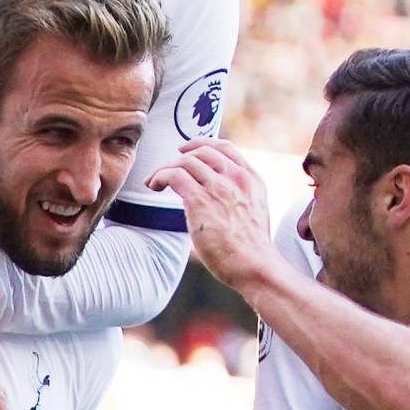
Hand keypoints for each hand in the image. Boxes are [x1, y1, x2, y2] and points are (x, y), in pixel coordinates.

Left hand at [146, 139, 277, 288]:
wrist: (255, 265)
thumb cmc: (252, 249)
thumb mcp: (254, 213)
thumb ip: (238, 198)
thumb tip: (215, 200)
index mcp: (251, 179)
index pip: (225, 148)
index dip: (202, 144)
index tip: (186, 149)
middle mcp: (236, 177)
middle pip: (202, 151)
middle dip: (180, 157)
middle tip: (167, 168)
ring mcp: (219, 186)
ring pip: (185, 161)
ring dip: (165, 168)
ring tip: (155, 181)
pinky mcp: (200, 199)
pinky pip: (174, 174)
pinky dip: (160, 176)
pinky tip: (154, 186)